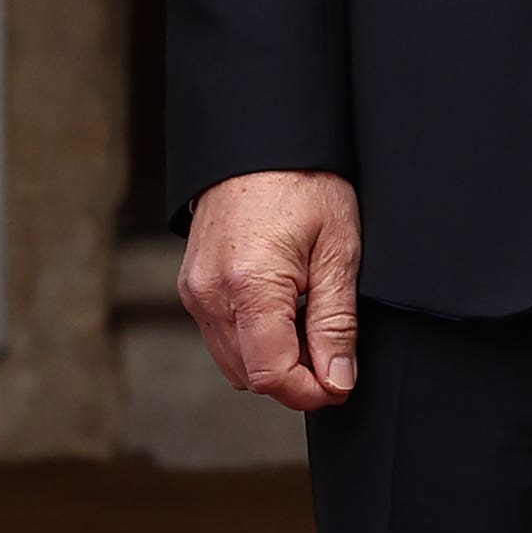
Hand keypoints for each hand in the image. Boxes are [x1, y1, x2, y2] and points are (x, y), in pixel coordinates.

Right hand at [181, 170, 364, 410]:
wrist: (259, 140)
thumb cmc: (304, 182)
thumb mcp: (338, 250)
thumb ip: (336, 323)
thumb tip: (337, 381)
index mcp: (249, 284)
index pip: (272, 375)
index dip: (311, 392)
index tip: (340, 383)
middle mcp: (211, 293)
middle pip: (250, 378)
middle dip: (294, 379)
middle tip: (332, 354)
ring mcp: (195, 291)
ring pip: (233, 364)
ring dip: (272, 361)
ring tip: (308, 325)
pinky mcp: (191, 286)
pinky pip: (221, 337)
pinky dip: (252, 340)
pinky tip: (281, 311)